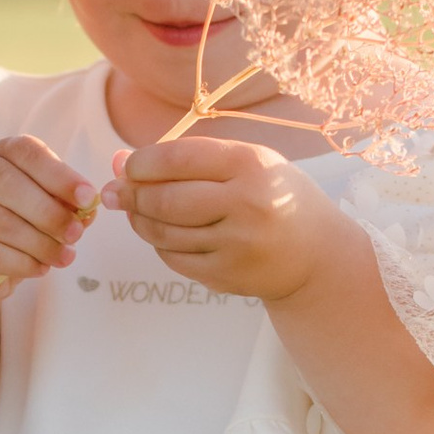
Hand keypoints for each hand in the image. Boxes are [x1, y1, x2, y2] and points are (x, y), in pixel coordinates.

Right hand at [0, 135, 95, 308]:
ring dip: (40, 244)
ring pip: (1, 222)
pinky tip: (40, 268)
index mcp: (1, 152)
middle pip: (9, 186)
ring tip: (65, 257)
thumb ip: (65, 202)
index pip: (28, 153)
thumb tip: (89, 211)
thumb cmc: (14, 217)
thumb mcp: (42, 201)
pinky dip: (21, 264)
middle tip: (76, 234)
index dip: (60, 175)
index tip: (88, 197)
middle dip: (49, 213)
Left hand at [108, 133, 353, 302]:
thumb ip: (189, 158)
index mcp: (250, 165)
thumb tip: (120, 162)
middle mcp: (244, 204)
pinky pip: (174, 258)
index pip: (176, 159)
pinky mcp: (226, 275)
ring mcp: (235, 245)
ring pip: (163, 232)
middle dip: (130, 195)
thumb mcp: (246, 163)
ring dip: (140, 220)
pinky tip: (162, 233)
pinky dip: (159, 244)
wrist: (318, 254)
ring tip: (136, 210)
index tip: (128, 166)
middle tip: (116, 192)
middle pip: (164, 200)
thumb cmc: (275, 196)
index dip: (141, 163)